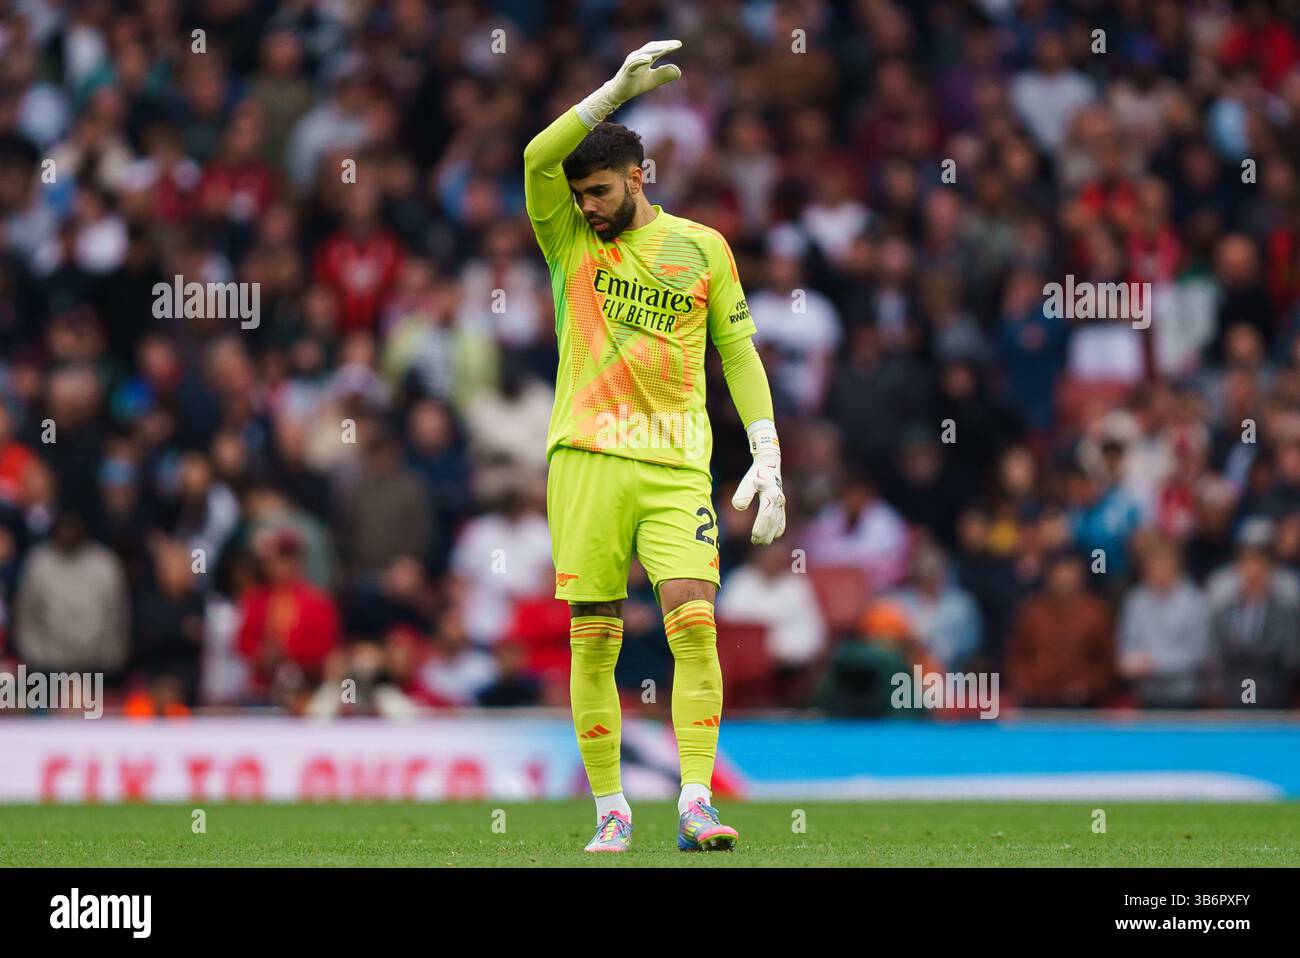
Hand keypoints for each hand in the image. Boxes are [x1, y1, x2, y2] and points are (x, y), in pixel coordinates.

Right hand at [577, 40, 682, 126]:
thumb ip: (664, 74)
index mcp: (645, 58)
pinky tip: (649, 58)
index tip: (679, 44)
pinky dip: (641, 59)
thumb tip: (678, 71)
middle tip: (676, 44)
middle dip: (664, 45)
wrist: (618, 93)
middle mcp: (638, 56)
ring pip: (644, 52)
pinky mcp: (627, 69)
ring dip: (655, 50)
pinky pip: (634, 62)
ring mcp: (632, 62)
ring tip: (667, 48)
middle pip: (652, 47)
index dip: (668, 46)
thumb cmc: (635, 85)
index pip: (658, 49)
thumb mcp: (653, 80)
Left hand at [732, 423, 785, 544]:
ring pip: (778, 522)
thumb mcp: (749, 480)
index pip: (766, 515)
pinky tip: (774, 535)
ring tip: (762, 542)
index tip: (753, 536)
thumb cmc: (757, 473)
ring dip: (771, 533)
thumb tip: (738, 507)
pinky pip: (782, 519)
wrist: (769, 463)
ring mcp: (781, 503)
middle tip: (756, 543)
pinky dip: (778, 528)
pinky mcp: (781, 504)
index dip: (761, 526)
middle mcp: (779, 500)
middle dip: (765, 534)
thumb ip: (743, 493)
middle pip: (772, 521)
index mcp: (771, 495)